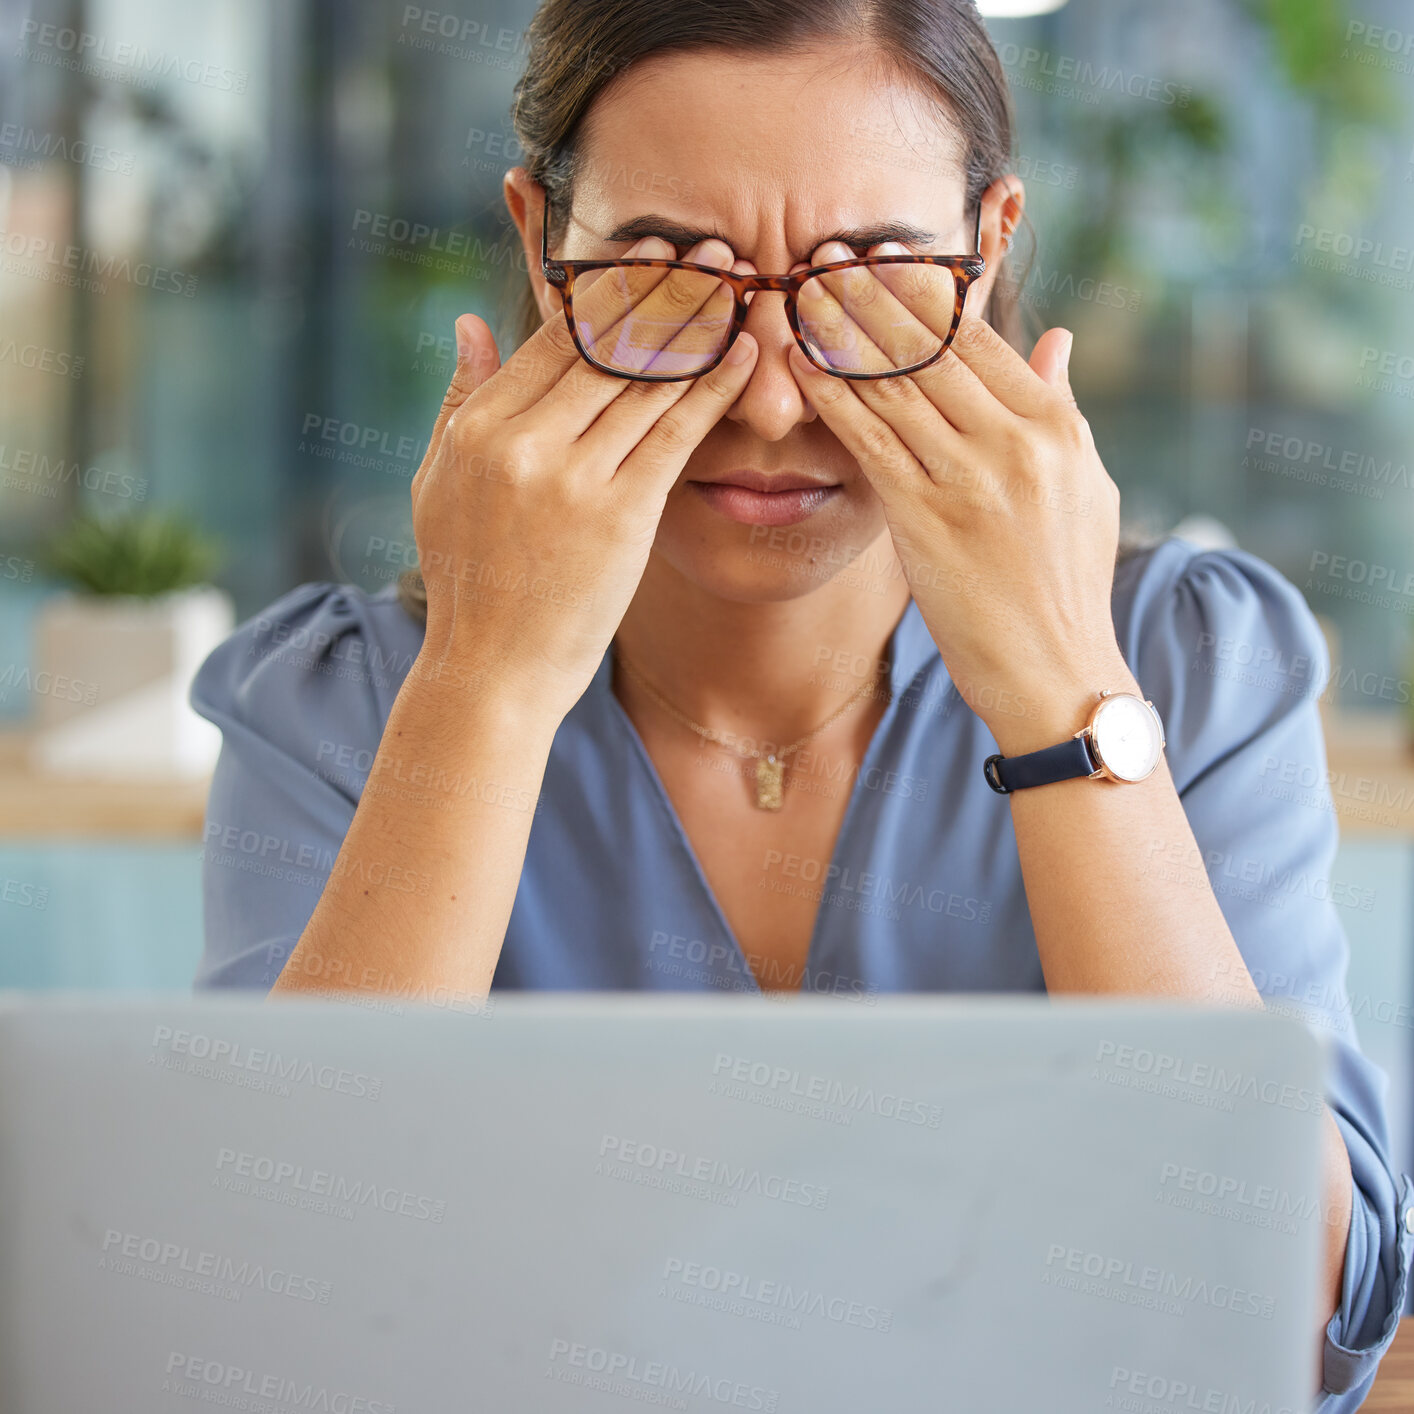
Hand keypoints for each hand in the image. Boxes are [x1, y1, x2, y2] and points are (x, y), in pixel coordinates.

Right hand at [409, 236, 758, 722]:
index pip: (554, 338)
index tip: (651, 256)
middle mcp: (523, 441)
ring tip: (740, 282)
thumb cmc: (468, 581)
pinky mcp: (620, 515)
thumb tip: (469, 324)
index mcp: (479, 426)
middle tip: (710, 246)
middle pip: (606, 344)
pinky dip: (715, 386)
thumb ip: (459, 400)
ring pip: (647, 378)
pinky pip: (675, 432)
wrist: (492, 670)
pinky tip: (747, 352)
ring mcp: (572, 477)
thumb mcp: (439, 483)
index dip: (608, 292)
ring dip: (701, 325)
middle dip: (665, 290)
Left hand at [784, 240, 1133, 752]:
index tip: (882, 258)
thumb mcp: (1086, 483)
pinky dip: (831, 397)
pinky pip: (870, 440)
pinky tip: (798, 366)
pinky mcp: (927, 519)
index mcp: (1054, 425)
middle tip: (827, 253)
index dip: (924, 293)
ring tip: (802, 293)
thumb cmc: (1067, 582)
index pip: (980, 338)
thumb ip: (1062, 405)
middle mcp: (1016, 441)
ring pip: (895, 385)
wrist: (1057, 672)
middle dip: (874, 296)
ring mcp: (971, 478)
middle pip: (932, 348)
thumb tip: (1057, 336)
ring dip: (842, 335)